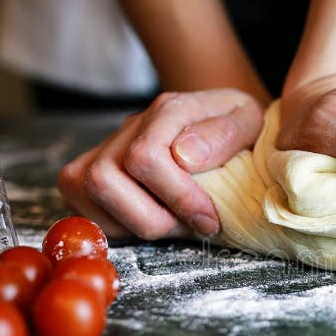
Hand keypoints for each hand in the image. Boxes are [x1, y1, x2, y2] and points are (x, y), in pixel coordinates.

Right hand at [58, 89, 263, 238]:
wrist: (222, 126)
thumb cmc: (236, 131)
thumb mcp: (250, 122)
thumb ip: (225, 133)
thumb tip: (185, 155)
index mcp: (168, 110)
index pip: (146, 157)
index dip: (178, 198)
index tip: (210, 220)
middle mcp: (129, 126)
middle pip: (104, 179)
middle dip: (152, 217)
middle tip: (190, 225)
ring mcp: (104, 148)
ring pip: (87, 193)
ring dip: (136, 223)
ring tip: (174, 222)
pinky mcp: (89, 174)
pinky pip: (86, 208)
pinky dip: (120, 226)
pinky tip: (152, 219)